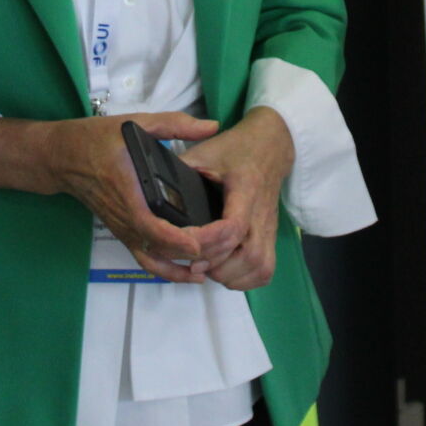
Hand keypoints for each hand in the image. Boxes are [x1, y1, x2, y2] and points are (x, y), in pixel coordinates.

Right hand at [0, 111, 221, 282]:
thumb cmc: (98, 138)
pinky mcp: (123, 233)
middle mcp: (125, 216)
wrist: (63, 157)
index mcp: (127, 189)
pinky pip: (145, 260)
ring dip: (182, 267)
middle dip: (192, 253)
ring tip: (212, 264)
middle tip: (224, 246)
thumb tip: (213, 126)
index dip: (177, 238)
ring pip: (154, 260)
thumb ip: (176, 124)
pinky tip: (191, 272)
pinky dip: (168, 271)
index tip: (203, 240)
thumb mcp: (136, 122)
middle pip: (159, 248)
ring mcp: (123, 228)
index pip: (151, 224)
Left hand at [181, 107, 294, 291]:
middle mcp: (261, 213)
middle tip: (191, 259)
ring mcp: (268, 227)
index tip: (184, 239)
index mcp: (246, 189)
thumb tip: (154, 189)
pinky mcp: (270, 236)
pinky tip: (225, 270)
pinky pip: (265, 270)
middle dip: (215, 264)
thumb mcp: (205, 152)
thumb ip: (181, 170)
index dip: (207, 240)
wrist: (270, 147)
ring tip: (206, 265)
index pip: (233, 226)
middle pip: (248, 254)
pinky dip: (244, 279)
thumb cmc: (236, 149)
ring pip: (258, 266)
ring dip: (229, 274)